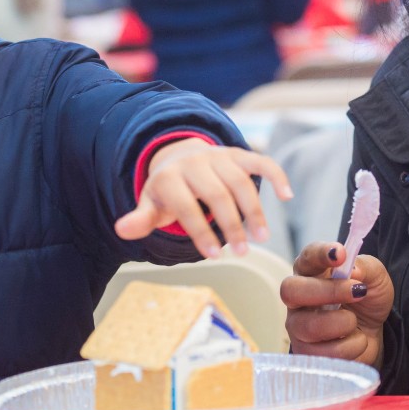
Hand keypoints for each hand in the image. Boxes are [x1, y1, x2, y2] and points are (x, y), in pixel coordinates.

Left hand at [114, 139, 291, 258]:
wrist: (178, 158)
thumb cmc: (167, 192)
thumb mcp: (151, 205)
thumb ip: (141, 219)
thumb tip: (121, 229)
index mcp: (169, 177)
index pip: (186, 205)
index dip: (199, 230)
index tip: (214, 255)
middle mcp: (195, 162)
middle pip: (217, 194)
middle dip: (230, 224)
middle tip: (242, 252)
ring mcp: (219, 156)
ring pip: (241, 182)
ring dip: (254, 210)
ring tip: (261, 237)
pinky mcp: (238, 154)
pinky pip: (260, 161)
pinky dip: (276, 175)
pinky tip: (287, 196)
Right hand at [283, 242, 393, 367]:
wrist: (373, 336)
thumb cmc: (366, 302)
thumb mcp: (376, 280)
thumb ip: (367, 268)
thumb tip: (353, 269)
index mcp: (312, 272)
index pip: (307, 257)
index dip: (321, 254)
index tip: (340, 254)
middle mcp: (298, 298)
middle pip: (291, 291)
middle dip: (327, 291)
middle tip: (358, 291)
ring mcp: (298, 326)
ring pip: (309, 326)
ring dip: (343, 323)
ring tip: (355, 322)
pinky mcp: (305, 352)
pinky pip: (323, 353)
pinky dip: (350, 346)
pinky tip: (355, 340)